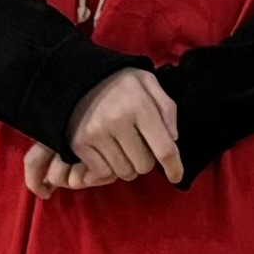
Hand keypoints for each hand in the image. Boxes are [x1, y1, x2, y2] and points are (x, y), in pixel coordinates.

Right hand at [46, 69, 178, 191]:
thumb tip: (173, 139)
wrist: (77, 77)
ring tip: (124, 149)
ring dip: (128, 166)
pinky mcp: (79, 144)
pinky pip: (102, 172)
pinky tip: (109, 154)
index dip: (174, 167)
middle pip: (143, 165)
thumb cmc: (119, 82)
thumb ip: (166, 108)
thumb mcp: (148, 83)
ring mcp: (97, 134)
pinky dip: (108, 169)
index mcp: (141, 106)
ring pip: (123, 172)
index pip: (164, 149)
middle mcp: (118, 122)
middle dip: (146, 161)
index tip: (176, 176)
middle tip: (140, 147)